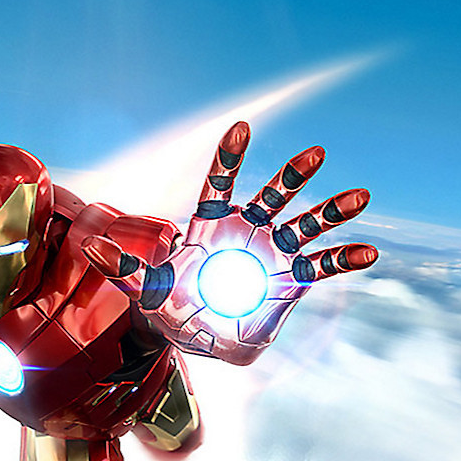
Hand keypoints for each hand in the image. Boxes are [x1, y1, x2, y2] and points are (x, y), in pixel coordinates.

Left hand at [84, 120, 377, 363]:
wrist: (201, 335)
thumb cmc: (173, 305)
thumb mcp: (148, 287)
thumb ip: (127, 267)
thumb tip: (91, 248)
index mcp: (213, 224)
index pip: (221, 183)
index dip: (231, 157)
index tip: (243, 126)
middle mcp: (248, 230)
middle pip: (274, 195)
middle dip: (294, 175)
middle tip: (316, 152)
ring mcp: (273, 251)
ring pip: (306, 224)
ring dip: (332, 210)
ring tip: (361, 196)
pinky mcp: (291, 278)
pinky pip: (322, 266)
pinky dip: (344, 258)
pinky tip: (369, 252)